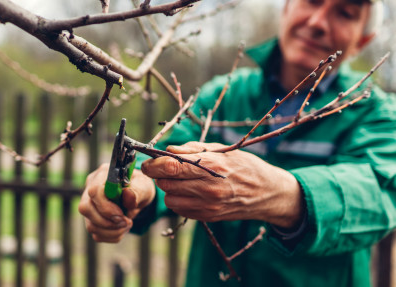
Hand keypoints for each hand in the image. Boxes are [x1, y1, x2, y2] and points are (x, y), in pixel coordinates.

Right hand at [78, 163, 154, 242]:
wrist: (138, 196)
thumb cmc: (140, 187)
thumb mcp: (144, 186)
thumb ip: (137, 191)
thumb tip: (127, 195)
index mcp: (103, 175)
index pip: (94, 191)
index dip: (106, 207)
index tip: (122, 215)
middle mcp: (91, 188)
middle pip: (85, 208)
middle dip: (107, 222)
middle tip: (126, 222)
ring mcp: (89, 205)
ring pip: (90, 225)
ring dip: (112, 231)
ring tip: (127, 224)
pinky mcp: (91, 219)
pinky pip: (96, 234)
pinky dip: (112, 235)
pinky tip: (122, 228)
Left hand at [141, 142, 303, 228]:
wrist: (268, 193)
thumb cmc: (245, 166)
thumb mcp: (222, 150)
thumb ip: (193, 150)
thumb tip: (168, 150)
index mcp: (212, 166)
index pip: (171, 166)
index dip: (153, 164)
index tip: (148, 162)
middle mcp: (208, 188)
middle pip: (166, 183)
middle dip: (161, 175)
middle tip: (167, 169)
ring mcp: (208, 205)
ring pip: (169, 198)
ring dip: (169, 189)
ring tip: (182, 181)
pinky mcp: (208, 217)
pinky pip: (179, 209)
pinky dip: (178, 200)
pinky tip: (190, 192)